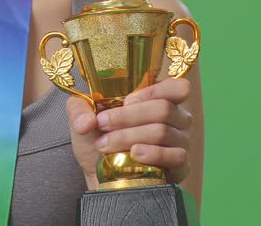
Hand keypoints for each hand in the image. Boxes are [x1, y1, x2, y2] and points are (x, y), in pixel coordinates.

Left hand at [67, 77, 192, 188]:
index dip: (153, 91)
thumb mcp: (84, 117)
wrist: (100, 172)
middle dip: (128, 117)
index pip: (177, 87)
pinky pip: (176, 156)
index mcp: (160, 98)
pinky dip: (152, 154)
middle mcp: (176, 118)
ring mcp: (181, 142)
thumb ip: (79, 109)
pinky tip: (134, 154)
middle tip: (102, 123)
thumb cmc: (98, 137)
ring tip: (106, 144)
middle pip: (164, 109)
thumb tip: (86, 122)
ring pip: (163, 132)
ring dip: (130, 137)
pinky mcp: (180, 166)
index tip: (125, 101)